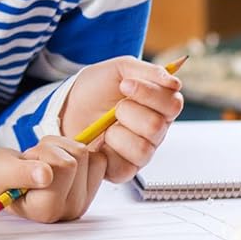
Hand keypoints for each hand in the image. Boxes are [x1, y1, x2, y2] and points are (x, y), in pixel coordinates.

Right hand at [0, 137, 105, 221]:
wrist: (1, 180)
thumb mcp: (0, 171)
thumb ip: (21, 174)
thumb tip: (46, 176)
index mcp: (47, 211)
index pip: (65, 166)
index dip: (43, 154)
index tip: (25, 166)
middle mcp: (69, 210)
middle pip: (78, 157)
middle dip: (51, 150)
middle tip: (32, 163)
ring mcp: (83, 201)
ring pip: (87, 153)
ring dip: (60, 149)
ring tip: (40, 163)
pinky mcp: (91, 189)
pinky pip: (98, 157)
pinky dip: (75, 152)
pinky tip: (56, 163)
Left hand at [58, 57, 183, 182]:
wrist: (66, 108)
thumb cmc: (95, 89)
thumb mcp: (120, 69)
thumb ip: (148, 72)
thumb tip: (174, 83)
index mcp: (160, 107)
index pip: (173, 104)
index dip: (149, 93)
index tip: (124, 84)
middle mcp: (156, 132)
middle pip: (157, 126)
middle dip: (128, 112)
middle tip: (113, 108)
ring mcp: (141, 152)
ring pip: (143, 148)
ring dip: (117, 132)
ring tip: (105, 126)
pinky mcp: (123, 170)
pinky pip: (126, 168)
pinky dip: (109, 152)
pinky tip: (101, 141)